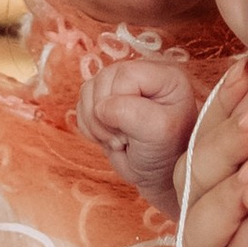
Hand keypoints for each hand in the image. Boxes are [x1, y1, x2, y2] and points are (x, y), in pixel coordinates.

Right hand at [78, 54, 199, 200]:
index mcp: (165, 75)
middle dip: (105, 115)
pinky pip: (81, 104)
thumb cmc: (165, 152)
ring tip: (118, 140)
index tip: (134, 130)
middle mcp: (143, 74)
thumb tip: (100, 107)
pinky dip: (88, 126)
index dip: (121, 101)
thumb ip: (129, 112)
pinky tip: (107, 138)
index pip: (126, 74)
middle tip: (125, 138)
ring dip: (95, 123)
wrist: (157, 172)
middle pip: (104, 79)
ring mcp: (121, 86)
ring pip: (88, 90)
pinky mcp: (104, 100)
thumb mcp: (157, 132)